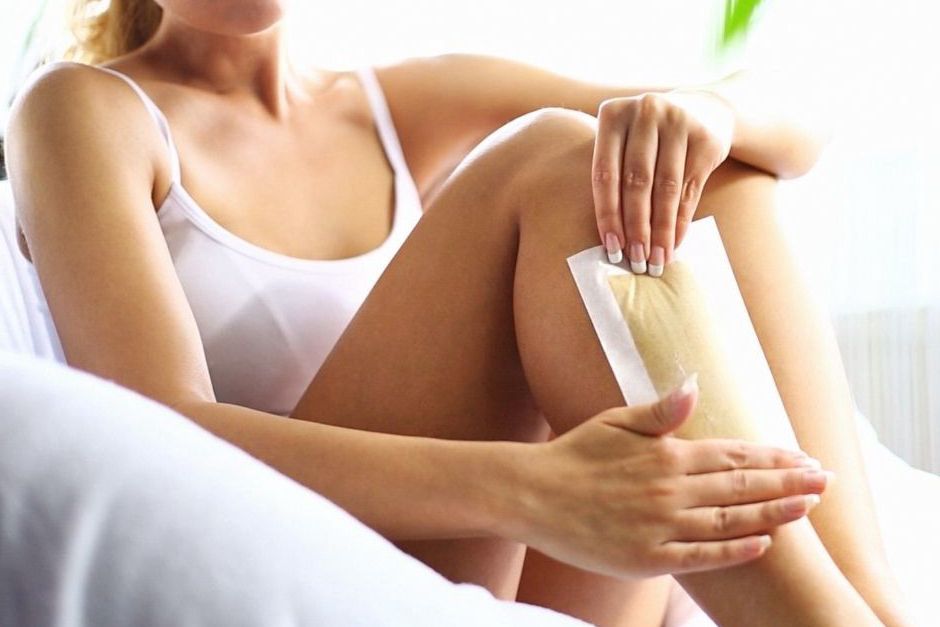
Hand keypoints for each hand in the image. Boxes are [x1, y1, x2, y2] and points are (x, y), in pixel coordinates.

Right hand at [511, 376, 827, 578]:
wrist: (531, 495)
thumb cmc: (573, 455)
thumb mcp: (615, 421)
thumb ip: (659, 409)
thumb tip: (694, 386)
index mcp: (665, 453)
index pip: (733, 455)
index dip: (773, 457)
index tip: (803, 457)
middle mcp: (669, 488)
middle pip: (742, 487)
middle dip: (789, 482)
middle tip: (825, 481)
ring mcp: (661, 526)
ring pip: (730, 520)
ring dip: (774, 514)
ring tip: (807, 508)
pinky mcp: (647, 557)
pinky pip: (702, 555)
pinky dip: (735, 550)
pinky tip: (763, 544)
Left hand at [591, 89, 734, 274]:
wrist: (707, 109)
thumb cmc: (651, 139)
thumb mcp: (626, 142)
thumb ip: (614, 176)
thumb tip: (610, 240)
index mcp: (613, 115)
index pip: (605, 174)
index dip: (607, 215)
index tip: (611, 248)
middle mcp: (644, 112)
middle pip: (636, 182)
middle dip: (636, 228)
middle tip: (636, 261)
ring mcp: (677, 120)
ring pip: (665, 188)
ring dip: (660, 230)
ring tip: (656, 259)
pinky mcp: (705, 137)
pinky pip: (689, 189)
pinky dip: (681, 220)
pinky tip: (674, 243)